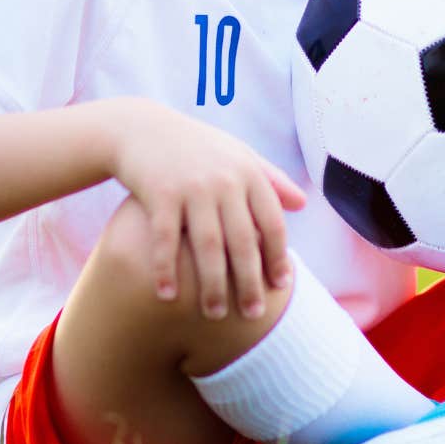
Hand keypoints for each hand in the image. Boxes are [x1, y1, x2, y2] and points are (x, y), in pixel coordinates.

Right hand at [107, 102, 307, 320]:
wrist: (141, 128)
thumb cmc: (196, 146)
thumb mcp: (237, 154)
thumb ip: (271, 178)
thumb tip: (303, 204)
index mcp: (248, 173)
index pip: (272, 223)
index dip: (278, 257)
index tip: (281, 286)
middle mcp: (224, 181)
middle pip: (243, 242)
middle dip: (249, 282)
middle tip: (252, 314)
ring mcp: (191, 187)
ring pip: (207, 247)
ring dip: (212, 285)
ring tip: (214, 315)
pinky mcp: (159, 193)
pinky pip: (165, 240)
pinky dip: (166, 269)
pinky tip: (168, 296)